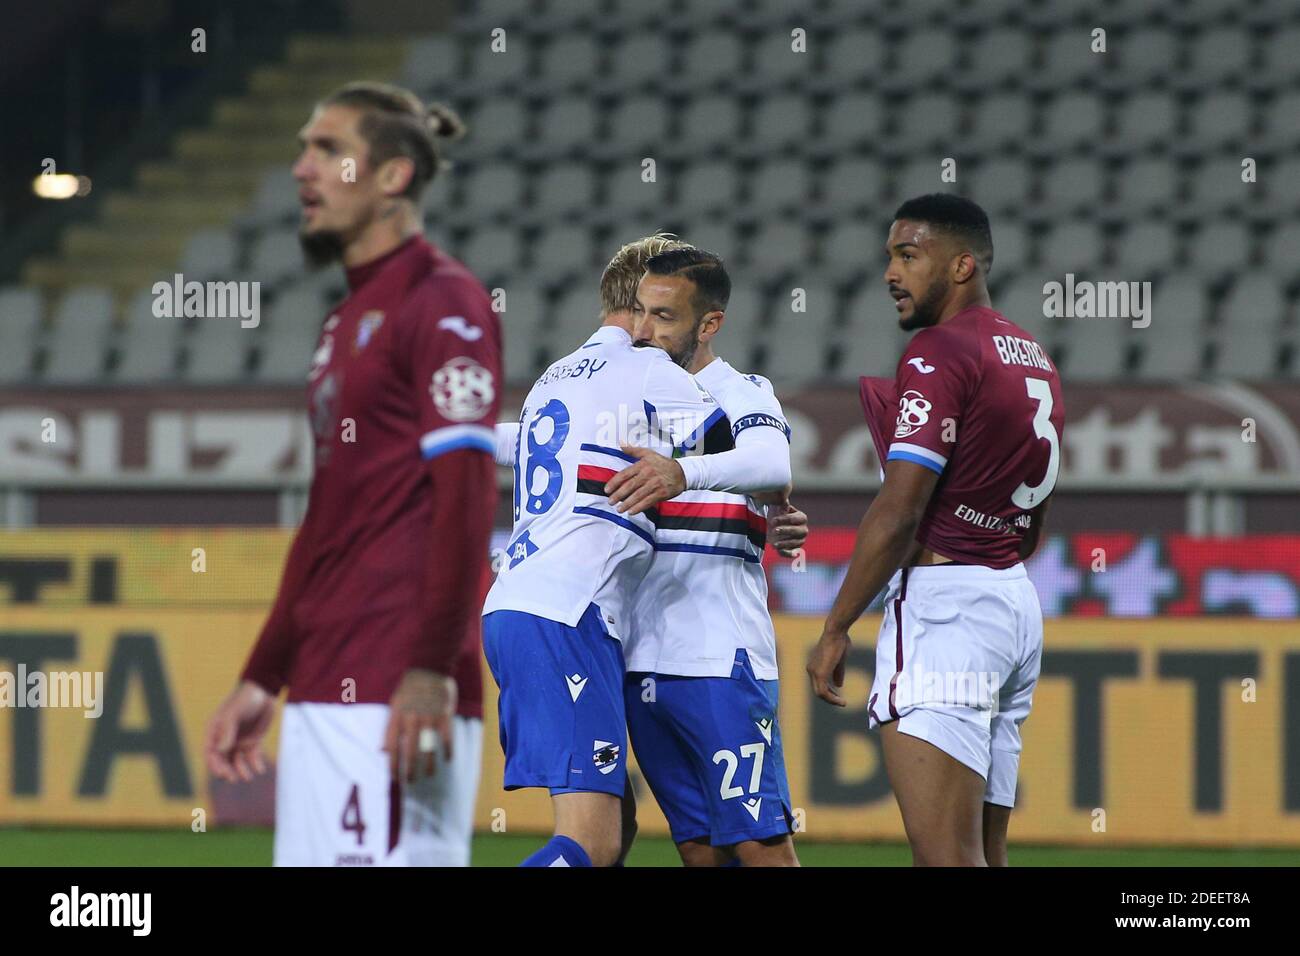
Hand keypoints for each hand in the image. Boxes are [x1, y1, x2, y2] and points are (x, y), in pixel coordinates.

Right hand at [205, 680, 274, 782]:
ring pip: (237, 761)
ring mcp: (239, 741)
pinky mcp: (253, 741)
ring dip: (240, 770)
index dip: (214, 765)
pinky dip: (255, 764)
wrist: (264, 691)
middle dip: (226, 771)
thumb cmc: (244, 699)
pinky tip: (260, 769)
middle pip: (222, 760)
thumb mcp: (234, 713)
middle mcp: (225, 739)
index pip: (210, 753)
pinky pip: (252, 757)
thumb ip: (227, 731)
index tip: (222, 774)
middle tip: (233, 779)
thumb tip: (221, 750)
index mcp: (215, 731)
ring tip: (248, 777)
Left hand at [383, 668, 455, 782]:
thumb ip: (390, 726)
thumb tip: (382, 750)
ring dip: (428, 765)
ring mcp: (429, 716)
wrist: (430, 665)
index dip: (392, 764)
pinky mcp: (445, 714)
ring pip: (428, 748)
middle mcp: (412, 718)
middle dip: (409, 770)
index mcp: (397, 715)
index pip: (391, 746)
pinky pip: (447, 737)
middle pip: (409, 751)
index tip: (394, 777)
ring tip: (428, 776)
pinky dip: (447, 750)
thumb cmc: (410, 686)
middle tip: (410, 782)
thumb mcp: (394, 703)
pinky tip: (447, 759)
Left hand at [604, 445, 685, 515]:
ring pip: (638, 495)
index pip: (625, 474)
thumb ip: (633, 450)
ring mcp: (655, 484)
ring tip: (619, 509)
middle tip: (610, 502)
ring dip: (627, 503)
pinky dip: (639, 507)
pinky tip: (631, 512)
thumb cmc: (663, 463)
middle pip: (630, 486)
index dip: (615, 482)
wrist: (682, 472)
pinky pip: (648, 501)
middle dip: (618, 495)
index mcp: (642, 465)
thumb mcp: (649, 453)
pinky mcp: (661, 493)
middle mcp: (648, 474)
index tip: (607, 490)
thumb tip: (621, 443)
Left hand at [768, 502, 807, 557]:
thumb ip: (782, 505)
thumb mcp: (778, 508)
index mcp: (802, 518)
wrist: (773, 526)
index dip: (783, 520)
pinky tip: (779, 551)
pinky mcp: (794, 549)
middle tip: (774, 531)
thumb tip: (784, 501)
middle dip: (785, 531)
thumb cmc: (777, 514)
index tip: (772, 521)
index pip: (793, 519)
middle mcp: (803, 530)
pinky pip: (791, 553)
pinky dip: (786, 553)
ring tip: (774, 543)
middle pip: (797, 531)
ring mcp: (800, 540)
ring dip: (784, 544)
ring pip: (794, 543)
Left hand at [807, 630, 850, 706]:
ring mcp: (814, 672)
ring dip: (832, 700)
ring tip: (842, 703)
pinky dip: (832, 698)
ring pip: (820, 693)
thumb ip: (838, 673)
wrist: (836, 632)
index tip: (839, 695)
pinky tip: (841, 700)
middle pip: (818, 691)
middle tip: (841, 702)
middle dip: (830, 698)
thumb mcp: (839, 661)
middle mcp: (811, 670)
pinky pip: (823, 692)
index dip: (829, 692)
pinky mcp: (820, 673)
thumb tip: (838, 685)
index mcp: (814, 666)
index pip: (818, 684)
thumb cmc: (839, 642)